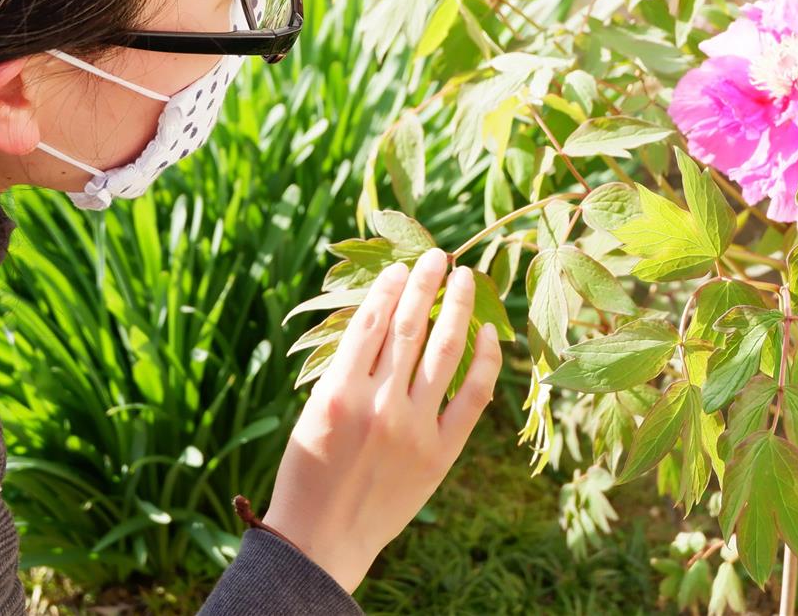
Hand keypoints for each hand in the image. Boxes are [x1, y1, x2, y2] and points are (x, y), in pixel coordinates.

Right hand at [260, 247, 502, 592]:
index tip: (401, 266)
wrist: (322, 541)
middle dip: (424, 284)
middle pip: (409, 328)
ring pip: (444, 352)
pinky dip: (484, 361)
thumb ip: (344, 371)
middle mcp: (378, 405)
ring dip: (455, 308)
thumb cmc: (308, 473)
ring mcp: (413, 429)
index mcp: (338, 393)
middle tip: (438, 255)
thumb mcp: (313, 413)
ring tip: (464, 279)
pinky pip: (471, 397)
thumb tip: (380, 319)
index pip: (370, 323)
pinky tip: (489, 332)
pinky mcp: (440, 453)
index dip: (388, 289)